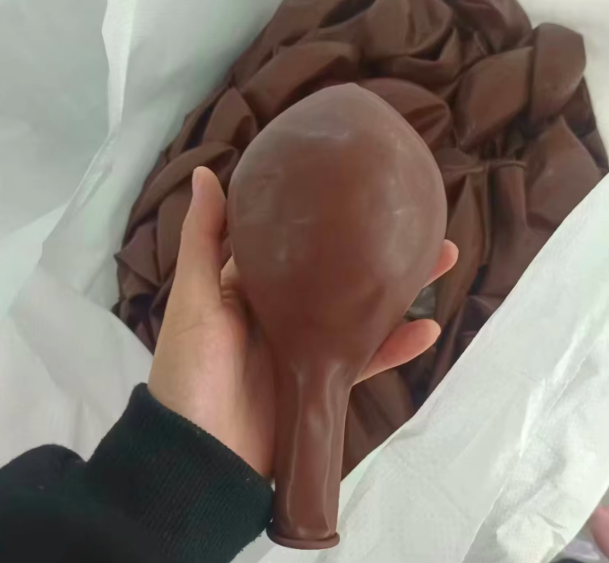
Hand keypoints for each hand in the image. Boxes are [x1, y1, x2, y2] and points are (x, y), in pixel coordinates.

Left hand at [149, 167, 457, 476]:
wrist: (201, 457)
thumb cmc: (190, 369)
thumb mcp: (193, 298)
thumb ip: (203, 239)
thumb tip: (205, 173)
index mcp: (251, 286)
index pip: (293, 242)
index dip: (323, 218)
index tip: (356, 190)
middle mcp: (284, 311)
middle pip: (336, 273)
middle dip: (374, 249)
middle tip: (416, 221)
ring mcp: (307, 346)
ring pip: (360, 311)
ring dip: (399, 290)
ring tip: (439, 259)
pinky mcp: (324, 381)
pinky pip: (366, 359)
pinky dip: (396, 347)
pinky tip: (427, 329)